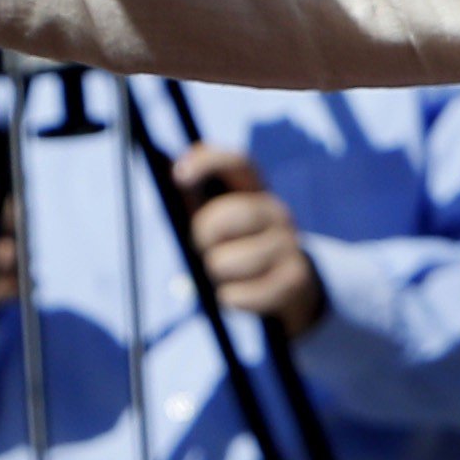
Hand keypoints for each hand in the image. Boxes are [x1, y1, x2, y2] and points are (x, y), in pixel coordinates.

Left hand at [180, 144, 324, 339]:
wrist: (290, 289)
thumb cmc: (239, 248)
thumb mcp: (216, 220)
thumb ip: (194, 194)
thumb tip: (165, 161)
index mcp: (256, 191)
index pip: (239, 164)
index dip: (209, 163)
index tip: (179, 174)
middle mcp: (277, 212)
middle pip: (227, 215)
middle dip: (204, 234)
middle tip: (204, 246)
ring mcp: (290, 245)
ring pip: (226, 262)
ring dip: (216, 273)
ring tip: (226, 274)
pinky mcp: (294, 279)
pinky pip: (240, 294)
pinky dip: (230, 298)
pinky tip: (238, 293)